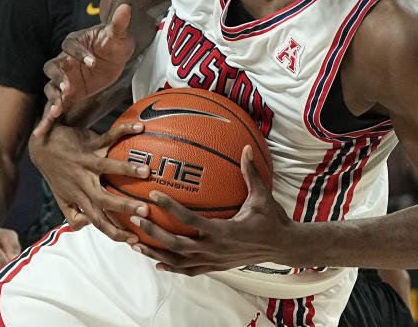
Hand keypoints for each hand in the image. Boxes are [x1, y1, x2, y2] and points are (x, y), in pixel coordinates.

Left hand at [29, 121, 150, 242]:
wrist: (41, 145)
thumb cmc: (56, 173)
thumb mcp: (61, 198)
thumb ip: (73, 215)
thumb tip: (90, 224)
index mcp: (79, 198)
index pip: (97, 221)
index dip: (114, 233)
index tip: (133, 239)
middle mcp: (83, 182)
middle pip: (103, 199)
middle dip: (124, 206)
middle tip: (145, 210)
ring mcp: (86, 162)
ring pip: (107, 168)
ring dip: (127, 169)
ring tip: (146, 171)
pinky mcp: (89, 143)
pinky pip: (109, 136)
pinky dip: (124, 131)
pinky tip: (139, 128)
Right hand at [34, 5, 135, 137]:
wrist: (113, 58)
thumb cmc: (114, 44)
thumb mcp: (119, 35)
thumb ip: (119, 23)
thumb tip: (126, 6)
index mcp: (74, 42)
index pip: (71, 45)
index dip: (79, 53)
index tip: (91, 61)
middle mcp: (64, 60)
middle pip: (53, 68)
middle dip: (58, 78)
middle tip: (69, 88)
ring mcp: (64, 78)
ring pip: (51, 87)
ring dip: (53, 97)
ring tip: (57, 110)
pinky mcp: (67, 94)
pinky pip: (54, 105)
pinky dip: (47, 118)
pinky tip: (41, 132)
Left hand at [127, 146, 288, 275]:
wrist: (282, 247)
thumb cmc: (272, 219)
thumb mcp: (262, 196)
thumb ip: (250, 173)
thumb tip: (245, 148)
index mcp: (224, 231)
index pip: (190, 220)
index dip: (170, 208)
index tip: (153, 196)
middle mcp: (215, 249)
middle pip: (176, 244)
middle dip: (153, 232)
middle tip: (135, 219)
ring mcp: (214, 261)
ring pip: (178, 261)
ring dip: (155, 252)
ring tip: (134, 244)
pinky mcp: (215, 266)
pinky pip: (189, 270)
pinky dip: (172, 267)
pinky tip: (157, 263)